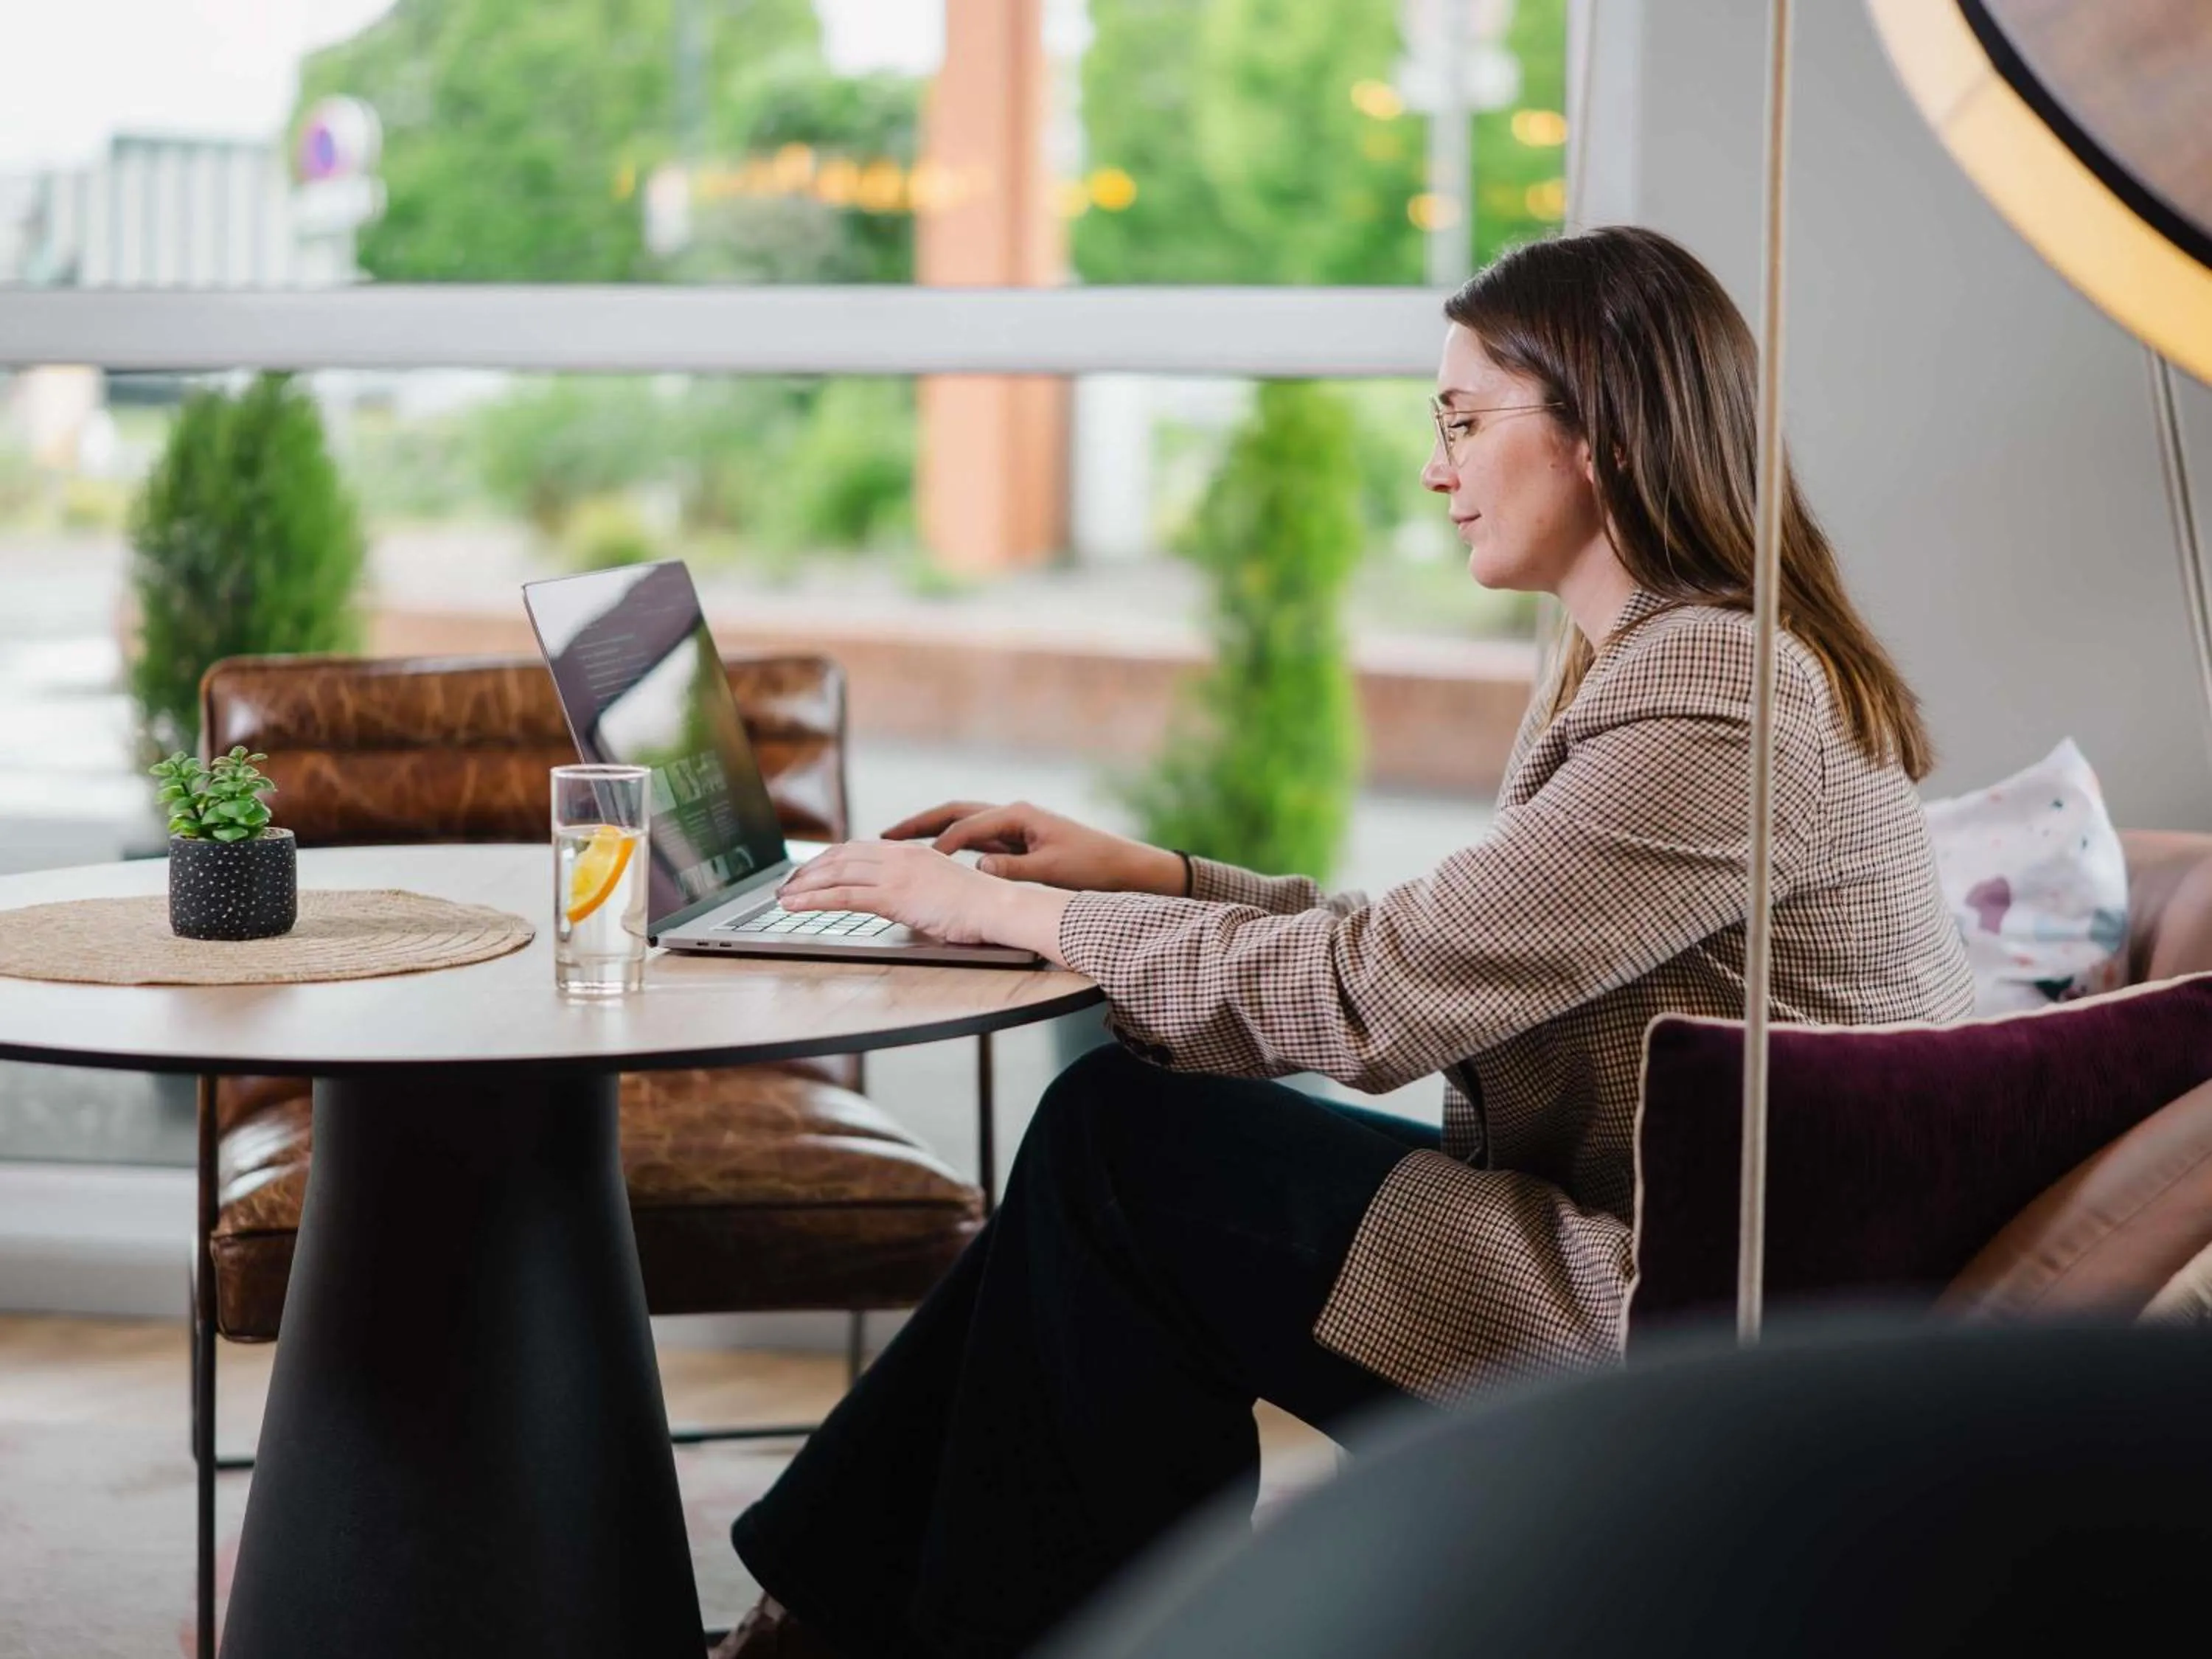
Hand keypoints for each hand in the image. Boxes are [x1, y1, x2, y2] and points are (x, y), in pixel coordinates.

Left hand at [780, 839, 1055, 949]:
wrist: (998, 907)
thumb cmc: (977, 906)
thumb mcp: (939, 888)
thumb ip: (914, 888)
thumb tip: (898, 901)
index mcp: (909, 852)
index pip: (856, 849)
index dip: (826, 860)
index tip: (809, 871)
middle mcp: (898, 856)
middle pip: (839, 857)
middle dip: (808, 870)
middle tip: (787, 884)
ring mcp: (895, 874)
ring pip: (835, 874)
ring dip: (802, 885)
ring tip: (782, 896)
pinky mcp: (893, 896)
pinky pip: (842, 896)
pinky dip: (812, 899)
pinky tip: (794, 905)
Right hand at [878, 800, 1186, 895]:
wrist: (1126, 868)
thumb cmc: (1094, 868)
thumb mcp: (1053, 870)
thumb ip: (1013, 871)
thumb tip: (975, 868)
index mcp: (1019, 816)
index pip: (967, 828)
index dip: (940, 845)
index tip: (915, 862)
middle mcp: (1013, 814)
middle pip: (955, 812)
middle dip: (919, 823)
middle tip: (884, 835)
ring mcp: (1014, 825)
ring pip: (962, 822)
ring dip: (931, 830)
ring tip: (897, 841)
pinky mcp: (1018, 840)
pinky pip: (975, 838)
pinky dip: (951, 843)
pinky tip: (934, 856)